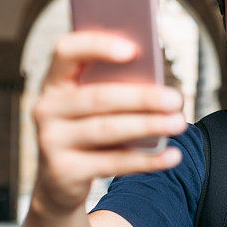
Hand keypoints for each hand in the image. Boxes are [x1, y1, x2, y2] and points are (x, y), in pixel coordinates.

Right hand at [31, 30, 186, 212]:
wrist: (60, 180)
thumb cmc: (88, 128)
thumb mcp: (94, 106)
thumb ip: (116, 87)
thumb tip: (157, 81)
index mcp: (55, 82)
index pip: (66, 51)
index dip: (97, 46)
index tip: (135, 49)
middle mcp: (46, 108)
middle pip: (98, 97)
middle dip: (141, 97)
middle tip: (176, 99)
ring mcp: (51, 141)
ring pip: (107, 130)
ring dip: (148, 125)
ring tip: (179, 123)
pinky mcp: (65, 171)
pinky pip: (113, 163)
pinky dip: (147, 160)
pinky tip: (172, 155)